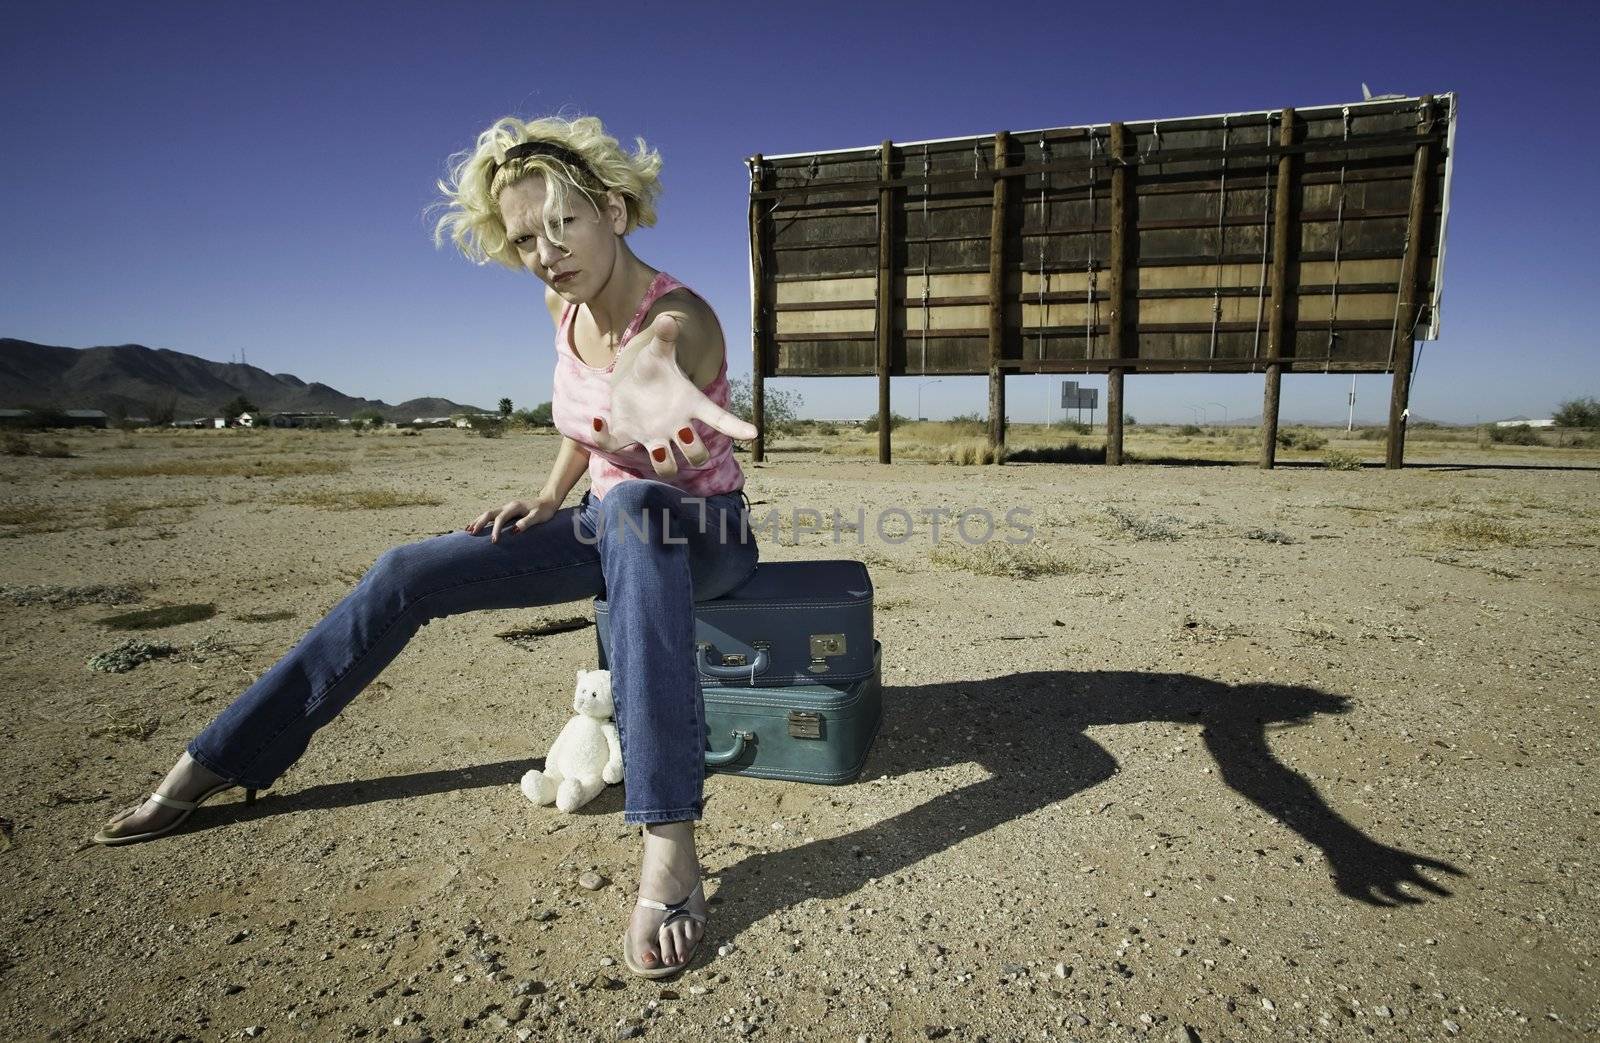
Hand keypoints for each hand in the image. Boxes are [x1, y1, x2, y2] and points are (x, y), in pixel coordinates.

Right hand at [464, 494, 559, 542]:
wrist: (547, 502)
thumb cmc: (544, 511)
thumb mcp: (538, 517)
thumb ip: (527, 522)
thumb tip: (515, 530)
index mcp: (514, 507)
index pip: (501, 519)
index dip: (496, 530)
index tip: (494, 541)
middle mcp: (507, 506)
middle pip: (489, 513)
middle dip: (479, 523)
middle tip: (471, 534)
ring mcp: (506, 508)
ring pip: (488, 513)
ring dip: (477, 521)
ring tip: (467, 530)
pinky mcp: (506, 511)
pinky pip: (491, 515)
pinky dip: (482, 520)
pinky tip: (475, 525)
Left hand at [591, 313, 758, 479]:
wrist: (632, 384)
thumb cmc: (654, 370)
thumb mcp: (658, 352)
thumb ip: (665, 337)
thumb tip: (667, 318)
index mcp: (689, 405)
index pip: (717, 418)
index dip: (734, 426)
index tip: (753, 433)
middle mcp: (675, 427)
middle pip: (695, 452)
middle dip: (694, 450)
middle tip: (684, 433)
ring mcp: (653, 436)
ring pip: (665, 465)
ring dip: (664, 463)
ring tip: (656, 449)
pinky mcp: (627, 437)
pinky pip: (615, 445)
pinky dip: (604, 438)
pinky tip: (599, 421)